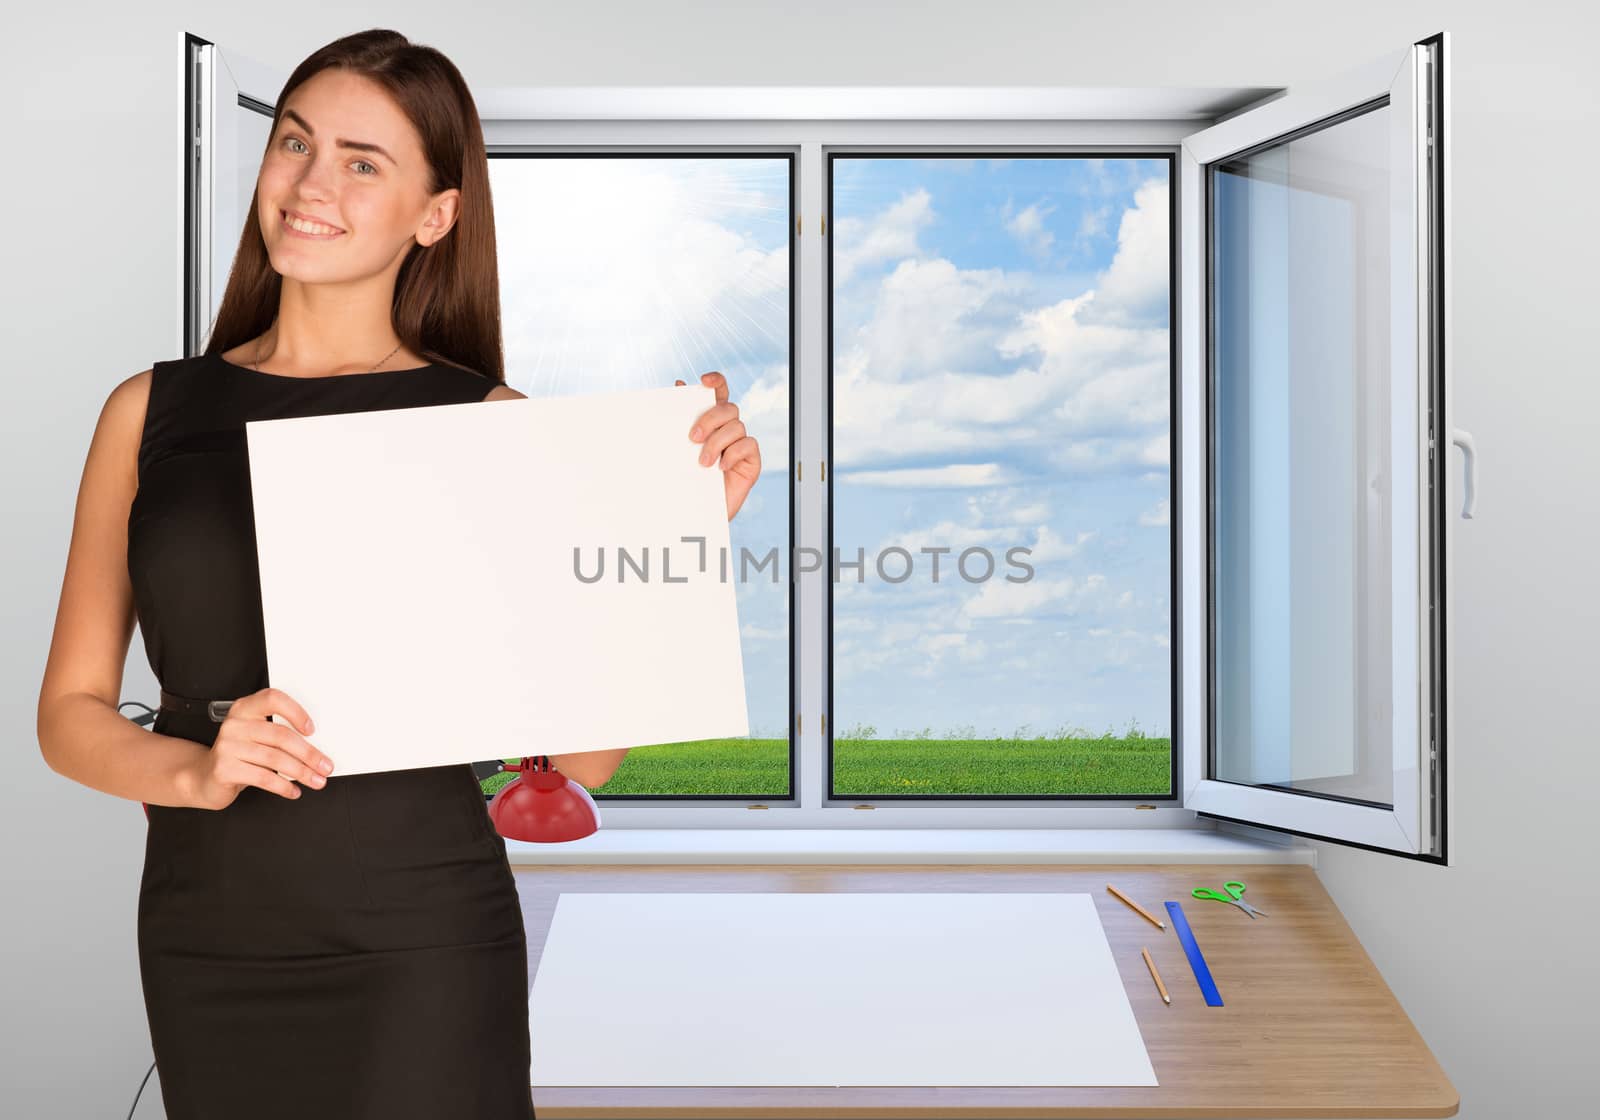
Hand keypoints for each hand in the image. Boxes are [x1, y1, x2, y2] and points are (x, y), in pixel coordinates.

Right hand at [182, 687, 334, 809]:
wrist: (204, 777)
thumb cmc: (239, 755)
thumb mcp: (256, 738)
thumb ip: (278, 735)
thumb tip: (316, 749)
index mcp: (245, 709)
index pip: (273, 699)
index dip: (295, 712)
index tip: (312, 730)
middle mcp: (235, 724)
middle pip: (281, 736)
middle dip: (309, 754)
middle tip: (326, 766)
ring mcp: (227, 746)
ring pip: (275, 759)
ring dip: (301, 772)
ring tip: (316, 781)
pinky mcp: (224, 769)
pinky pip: (263, 777)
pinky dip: (283, 786)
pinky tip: (293, 791)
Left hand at [675, 371, 761, 520]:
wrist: (694, 514)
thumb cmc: (685, 480)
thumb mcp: (678, 449)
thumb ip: (680, 419)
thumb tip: (679, 384)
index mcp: (711, 421)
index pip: (719, 392)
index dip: (716, 381)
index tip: (703, 380)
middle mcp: (728, 429)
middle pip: (728, 408)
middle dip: (710, 419)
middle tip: (692, 437)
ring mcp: (741, 445)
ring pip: (736, 426)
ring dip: (717, 442)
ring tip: (702, 463)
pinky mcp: (751, 462)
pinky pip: (748, 445)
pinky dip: (733, 453)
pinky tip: (721, 467)